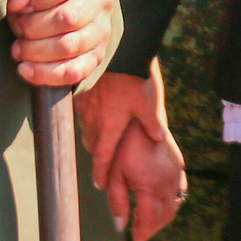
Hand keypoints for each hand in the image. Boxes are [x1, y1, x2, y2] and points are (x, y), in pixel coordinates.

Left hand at [6, 0, 116, 86]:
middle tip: (18, 30)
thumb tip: (17, 3)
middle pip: (68, 18)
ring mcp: (102, 29)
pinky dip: (47, 74)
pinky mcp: (97, 54)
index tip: (19, 6)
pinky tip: (26, 70)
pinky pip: (76, 70)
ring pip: (69, 45)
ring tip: (18, 49)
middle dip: (34, 28)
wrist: (61, 4)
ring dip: (36, 51)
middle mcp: (101, 0)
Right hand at [77, 69, 167, 187]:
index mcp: (111, 128)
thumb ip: (152, 124)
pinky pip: (81, 112)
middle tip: (106, 155)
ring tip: (103, 131)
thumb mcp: (148, 104)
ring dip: (94, 133)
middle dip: (99, 153)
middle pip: (92, 146)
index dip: (101, 174)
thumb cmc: (135, 80)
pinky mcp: (80, 94)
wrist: (118, 55)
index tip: (100, 185)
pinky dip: (88, 115)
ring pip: (86, 129)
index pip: (103, 158)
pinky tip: (96, 109)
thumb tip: (160, 140)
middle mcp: (94, 121)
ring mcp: (85, 108)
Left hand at [103, 119, 186, 240]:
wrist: (140, 120)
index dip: (144, 231)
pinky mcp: (179, 165)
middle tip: (140, 232)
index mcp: (150, 186)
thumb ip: (117, 203)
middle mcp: (167, 182)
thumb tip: (119, 226)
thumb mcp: (114, 176)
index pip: (151, 218)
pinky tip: (160, 202)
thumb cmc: (122, 147)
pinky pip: (180, 190)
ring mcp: (176, 173)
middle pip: (165, 214)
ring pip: (174, 204)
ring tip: (147, 220)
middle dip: (153, 227)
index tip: (136, 240)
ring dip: (162, 216)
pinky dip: (172, 202)